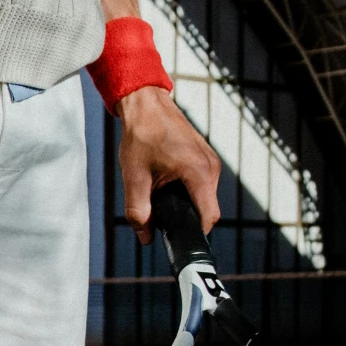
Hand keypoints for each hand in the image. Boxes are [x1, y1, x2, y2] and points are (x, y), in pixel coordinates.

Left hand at [117, 86, 220, 242]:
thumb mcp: (134, 178)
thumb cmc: (141, 136)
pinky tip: (164, 185)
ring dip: (183, 204)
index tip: (178, 241)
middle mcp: (211, 168)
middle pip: (205, 209)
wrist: (146, 105)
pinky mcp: (205, 158)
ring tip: (158, 197)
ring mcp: (210, 162)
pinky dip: (185, 191)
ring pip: (202, 197)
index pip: (209, 217)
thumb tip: (146, 237)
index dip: (195, 234)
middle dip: (184, 218)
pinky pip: (200, 184)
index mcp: (199, 173)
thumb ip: (139, 212)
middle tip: (158, 218)